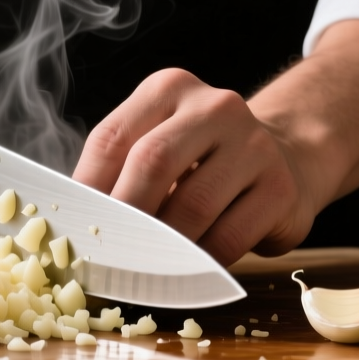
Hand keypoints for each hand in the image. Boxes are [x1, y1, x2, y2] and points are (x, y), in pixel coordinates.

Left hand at [71, 69, 316, 264]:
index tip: (75, 229)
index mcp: (169, 89)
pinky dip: (199, 263)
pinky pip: (228, 237)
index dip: (87, 189)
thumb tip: (73, 226)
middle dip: (124, 217)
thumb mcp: (159, 146)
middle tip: (107, 254)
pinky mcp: (281, 189)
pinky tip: (188, 269)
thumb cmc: (201, 162)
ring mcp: (255, 145)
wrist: (285, 158)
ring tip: (144, 268)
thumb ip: (120, 172)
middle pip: (152, 163)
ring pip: (192, 207)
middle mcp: (215, 107)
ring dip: (162, 247)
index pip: (112, 138)